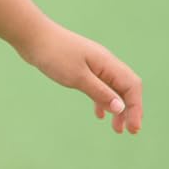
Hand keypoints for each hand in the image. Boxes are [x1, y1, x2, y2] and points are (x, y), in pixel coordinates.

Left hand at [15, 20, 142, 135]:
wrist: (32, 37)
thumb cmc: (54, 55)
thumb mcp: (77, 77)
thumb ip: (100, 92)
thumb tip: (120, 108)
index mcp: (108, 64)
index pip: (131, 87)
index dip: (136, 108)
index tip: (133, 129)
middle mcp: (105, 63)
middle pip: (126, 88)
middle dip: (129, 110)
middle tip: (128, 131)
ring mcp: (94, 65)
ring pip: (113, 89)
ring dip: (116, 108)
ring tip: (116, 128)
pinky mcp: (82, 67)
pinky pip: (99, 86)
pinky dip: (101, 100)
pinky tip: (99, 115)